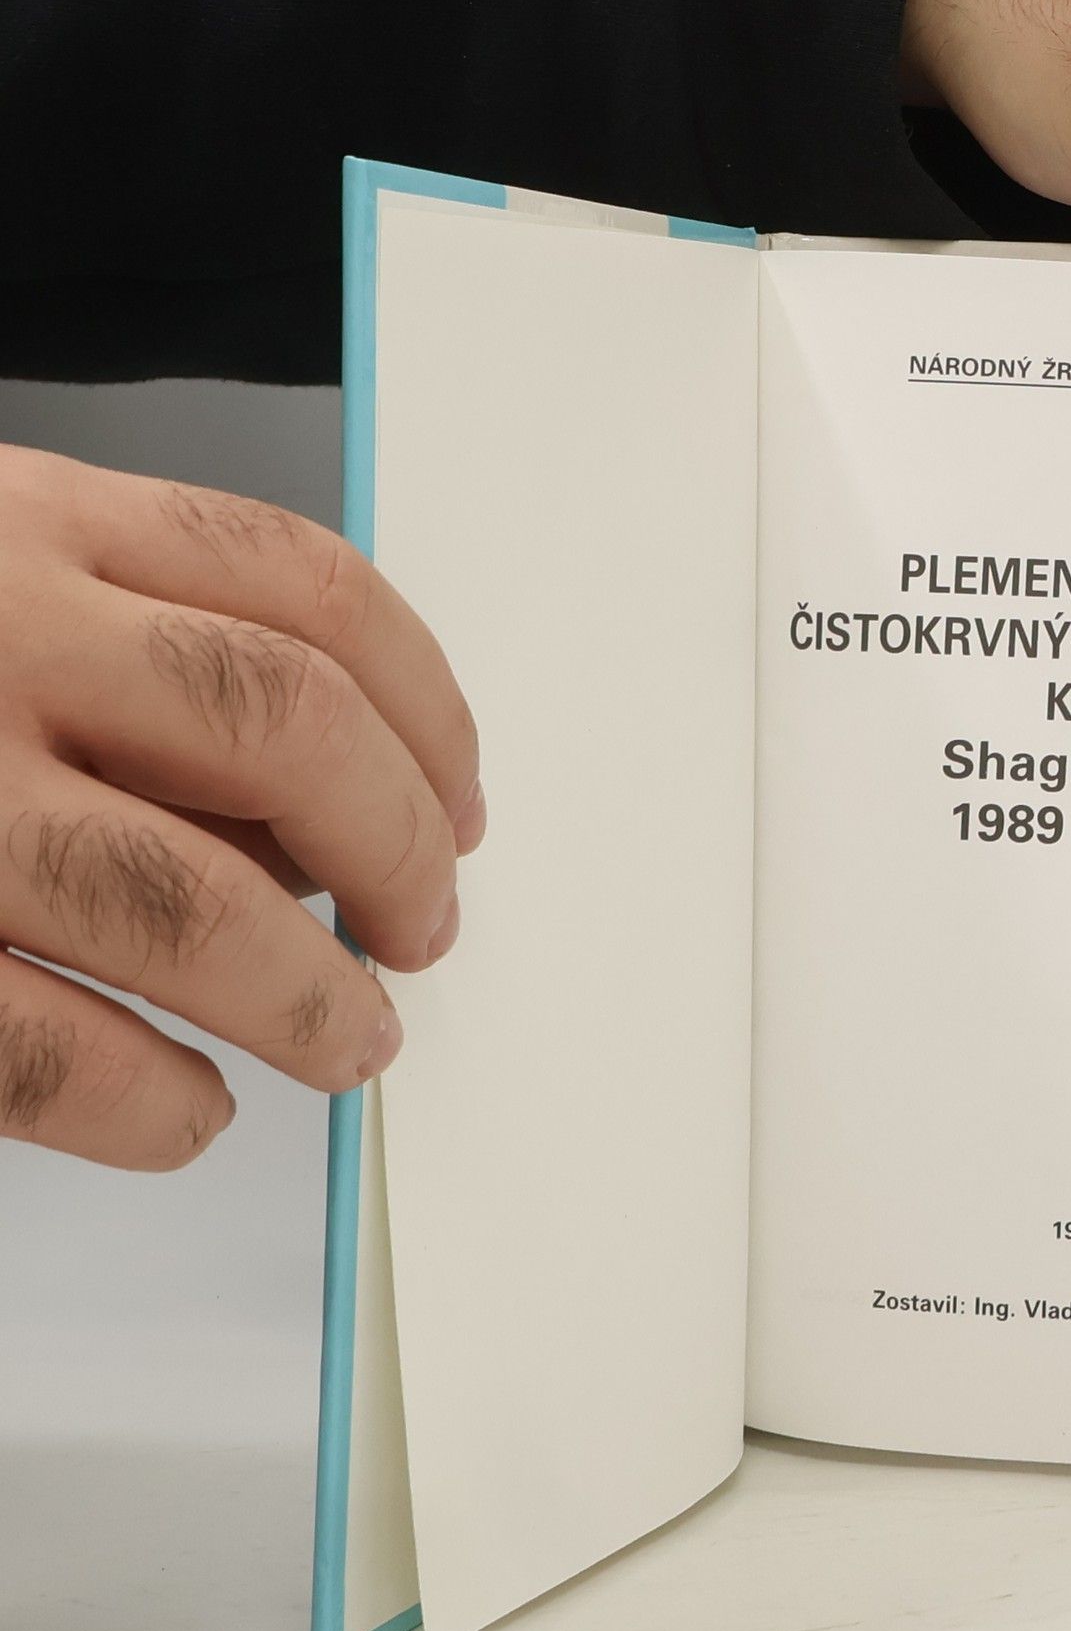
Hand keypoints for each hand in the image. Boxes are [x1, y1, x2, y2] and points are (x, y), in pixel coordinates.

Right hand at [0, 446, 482, 1169]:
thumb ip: (128, 640)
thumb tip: (333, 812)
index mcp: (18, 519)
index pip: (306, 586)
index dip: (429, 710)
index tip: (466, 804)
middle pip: (286, 730)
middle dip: (401, 846)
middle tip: (429, 931)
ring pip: (185, 901)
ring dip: (310, 995)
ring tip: (353, 1040)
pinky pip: (41, 1046)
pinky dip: (151, 1102)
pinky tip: (187, 1111)